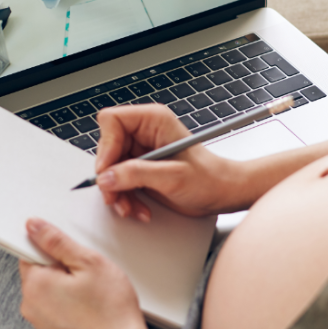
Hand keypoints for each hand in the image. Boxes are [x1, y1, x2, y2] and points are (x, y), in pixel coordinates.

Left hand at [19, 218, 152, 328]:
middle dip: (61, 263)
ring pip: (49, 285)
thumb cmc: (110, 310)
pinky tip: (89, 301)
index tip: (69, 249)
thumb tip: (34, 226)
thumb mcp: (88, 262)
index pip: (28, 250)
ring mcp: (40, 320)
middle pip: (39, 268)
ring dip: (66, 281)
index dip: (51, 244)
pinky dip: (69, 297)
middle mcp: (30, 305)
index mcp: (34, 285)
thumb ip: (57, 241)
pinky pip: (55, 302)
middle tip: (87, 270)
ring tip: (91, 288)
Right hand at [94, 104, 247, 220]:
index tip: (108, 170)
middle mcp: (144, 132)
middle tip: (117, 195)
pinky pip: (118, 182)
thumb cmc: (209, 178)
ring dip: (117, 192)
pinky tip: (138, 208)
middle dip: (110, 176)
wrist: (221, 193)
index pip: (112, 121)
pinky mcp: (140, 169)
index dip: (106, 145)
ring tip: (130, 207)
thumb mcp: (173, 176)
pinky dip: (125, 198)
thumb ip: (137, 174)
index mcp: (153, 120)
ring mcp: (141, 152)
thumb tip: (107, 176)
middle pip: (106, 148)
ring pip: (109, 169)